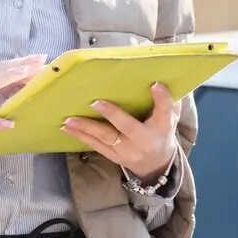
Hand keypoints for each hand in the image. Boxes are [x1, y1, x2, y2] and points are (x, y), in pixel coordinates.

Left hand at [62, 83, 181, 182]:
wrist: (156, 164)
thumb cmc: (161, 131)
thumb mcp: (170, 116)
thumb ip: (167, 99)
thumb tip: (159, 73)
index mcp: (162, 126)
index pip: (164, 111)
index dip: (161, 98)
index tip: (155, 85)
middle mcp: (145, 140)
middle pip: (128, 127)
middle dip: (112, 114)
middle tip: (96, 102)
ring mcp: (127, 150)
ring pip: (106, 137)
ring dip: (86, 127)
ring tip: (69, 119)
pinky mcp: (114, 156)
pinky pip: (96, 146)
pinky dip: (81, 136)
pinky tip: (67, 128)